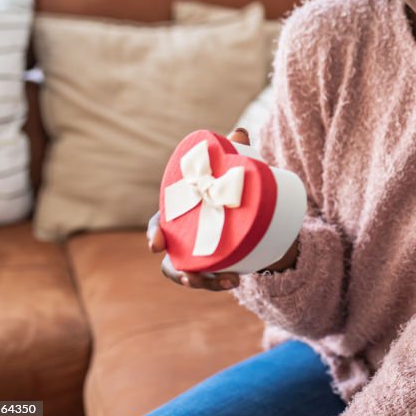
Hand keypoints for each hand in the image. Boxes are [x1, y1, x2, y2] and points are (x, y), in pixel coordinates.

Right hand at [148, 127, 300, 289]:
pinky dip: (220, 283)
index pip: (160, 224)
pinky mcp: (215, 266)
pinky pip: (211, 280)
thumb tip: (239, 132)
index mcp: (182, 213)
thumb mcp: (236, 171)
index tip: (156, 245)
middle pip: (171, 259)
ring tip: (227, 281)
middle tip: (189, 277)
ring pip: (190, 275)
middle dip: (176, 271)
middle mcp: (185, 237)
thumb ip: (236, 151)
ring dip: (202, 283)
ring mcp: (198, 255)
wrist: (260, 214)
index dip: (155, 235)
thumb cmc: (235, 188)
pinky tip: (235, 280)